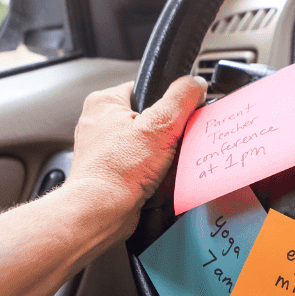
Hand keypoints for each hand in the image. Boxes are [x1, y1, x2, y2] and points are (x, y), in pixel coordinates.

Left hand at [66, 76, 207, 240]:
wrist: (101, 212)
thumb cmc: (116, 171)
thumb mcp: (160, 125)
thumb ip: (181, 98)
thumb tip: (195, 83)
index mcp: (104, 102)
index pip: (145, 89)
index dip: (166, 102)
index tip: (177, 116)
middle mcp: (98, 123)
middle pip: (149, 118)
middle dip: (164, 133)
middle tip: (169, 144)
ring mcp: (102, 149)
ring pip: (145, 144)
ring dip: (160, 154)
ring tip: (161, 163)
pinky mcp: (110, 171)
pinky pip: (139, 164)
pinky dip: (151, 171)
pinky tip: (154, 178)